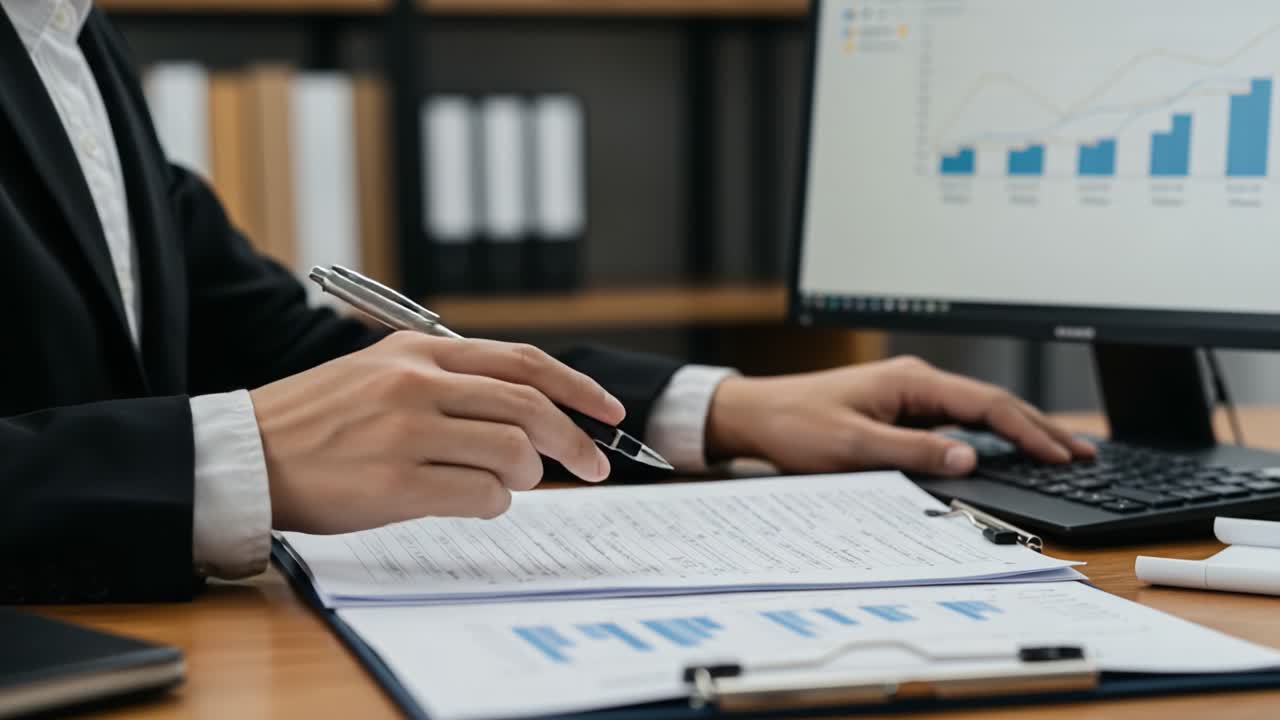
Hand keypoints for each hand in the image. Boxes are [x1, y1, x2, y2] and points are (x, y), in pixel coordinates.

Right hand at [249, 332, 624, 533]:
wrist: (246, 455)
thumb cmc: (320, 421)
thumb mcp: (383, 373)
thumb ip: (450, 381)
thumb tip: (529, 411)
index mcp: (419, 351)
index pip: (522, 361)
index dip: (576, 387)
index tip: (608, 412)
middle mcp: (417, 383)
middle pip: (529, 408)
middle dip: (575, 440)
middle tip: (594, 465)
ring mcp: (406, 433)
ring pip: (513, 454)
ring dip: (526, 477)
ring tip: (508, 484)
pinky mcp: (395, 483)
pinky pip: (480, 495)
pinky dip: (494, 503)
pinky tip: (476, 501)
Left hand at [705, 355, 1093, 475]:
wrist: (753, 414)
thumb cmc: (795, 425)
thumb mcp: (852, 445)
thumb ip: (912, 452)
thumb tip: (969, 458)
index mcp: (910, 381)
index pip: (986, 404)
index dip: (1028, 431)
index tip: (1062, 455)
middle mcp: (914, 381)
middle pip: (991, 403)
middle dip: (1038, 428)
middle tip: (1083, 454)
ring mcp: (907, 393)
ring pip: (976, 411)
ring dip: (1017, 430)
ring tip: (1059, 450)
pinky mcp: (897, 408)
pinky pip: (955, 419)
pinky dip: (988, 434)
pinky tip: (1004, 447)